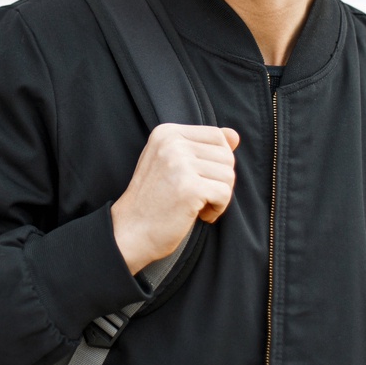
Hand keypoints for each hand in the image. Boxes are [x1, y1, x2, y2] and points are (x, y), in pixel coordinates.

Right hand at [111, 123, 239, 274]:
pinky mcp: (189, 187)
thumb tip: (235, 135)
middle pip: (226, 155)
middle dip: (220, 180)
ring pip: (228, 174)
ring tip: (198, 205)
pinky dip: (218, 208)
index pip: (216, 135)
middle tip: (200, 197)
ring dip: (219, 195)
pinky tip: (199, 215)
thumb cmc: (153, 200)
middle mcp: (172, 142)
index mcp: (166, 132)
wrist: (130, 232)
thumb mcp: (172, 163)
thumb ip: (202, 147)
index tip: (200, 179)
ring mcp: (180, 163)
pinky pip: (225, 193)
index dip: (217, 161)